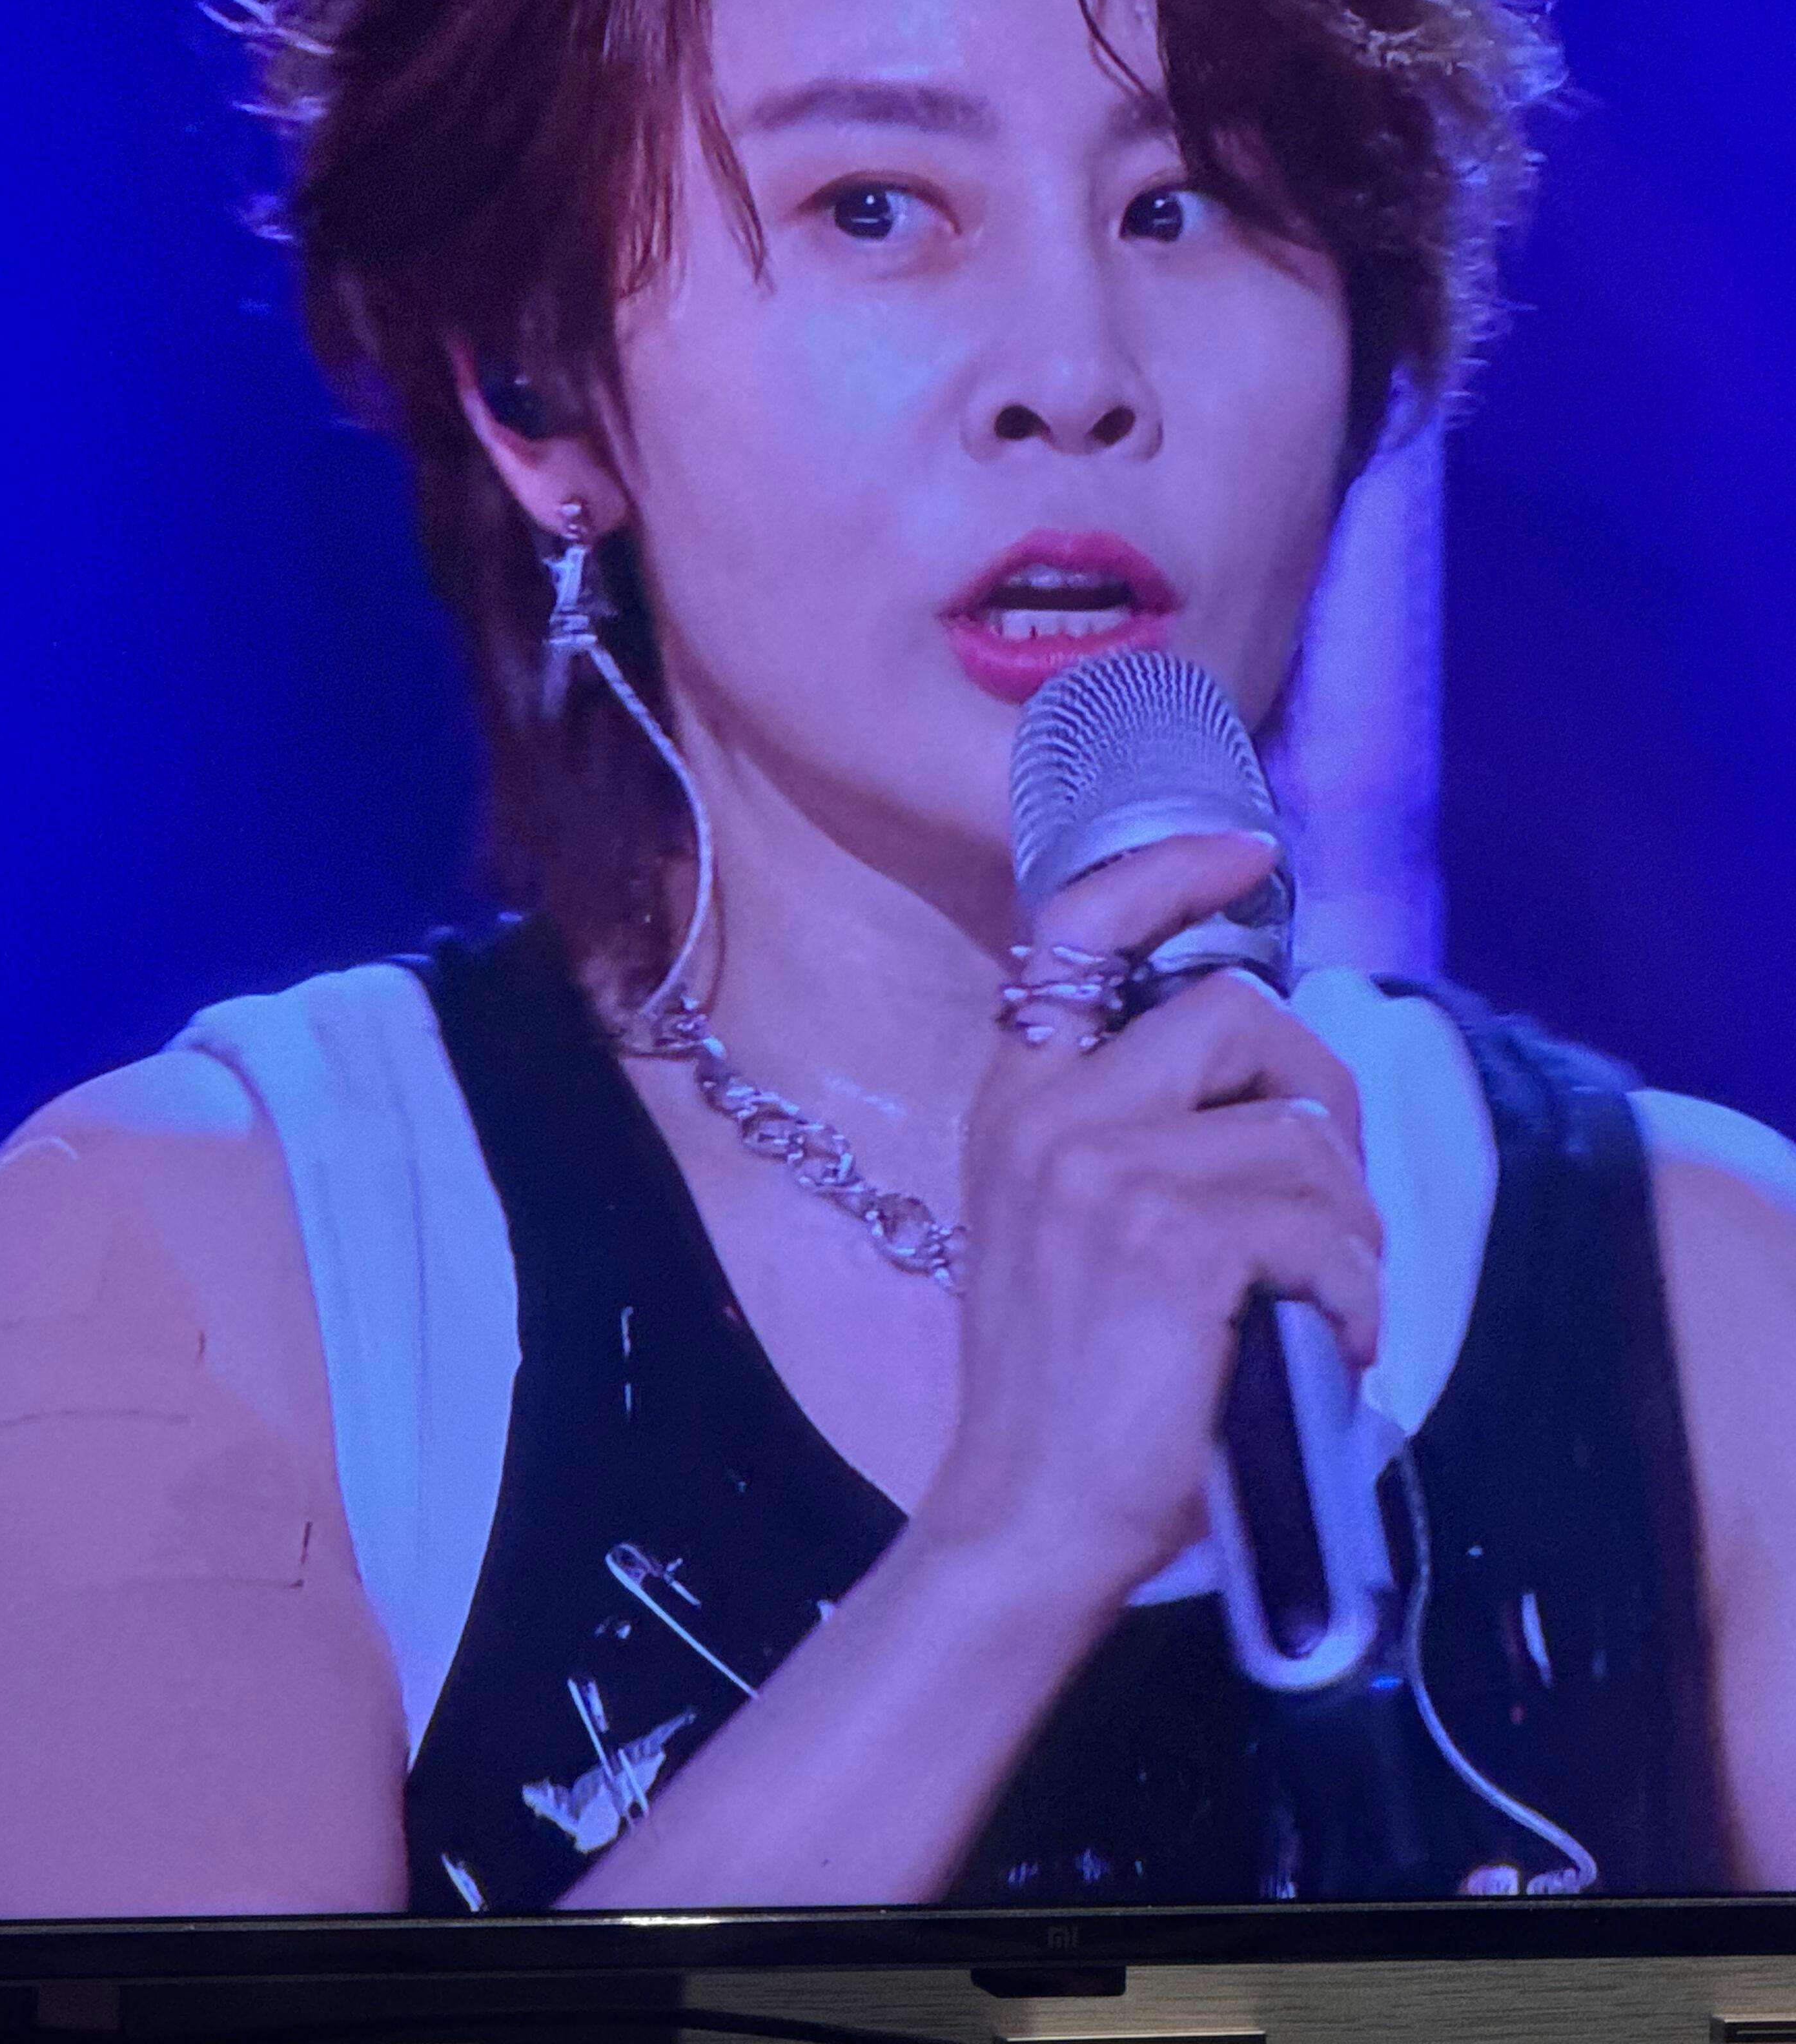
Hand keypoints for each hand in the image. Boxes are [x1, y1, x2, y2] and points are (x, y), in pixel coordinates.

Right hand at [913, 831, 1377, 1610]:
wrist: (1027, 1514)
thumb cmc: (1067, 1385)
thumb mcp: (1062, 1224)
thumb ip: (1135, 1134)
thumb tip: (1275, 1085)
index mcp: (1018, 1098)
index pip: (1080, 926)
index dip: (1170, 870)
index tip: (1245, 854)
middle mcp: (1053, 1115)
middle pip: (1235, 1017)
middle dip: (1316, 1090)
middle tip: (1331, 1186)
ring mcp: (1109, 1174)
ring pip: (1299, 1137)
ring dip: (1346, 1227)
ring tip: (1321, 1301)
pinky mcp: (1177, 1244)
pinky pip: (1324, 1228)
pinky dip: (1353, 1294)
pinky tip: (1323, 1345)